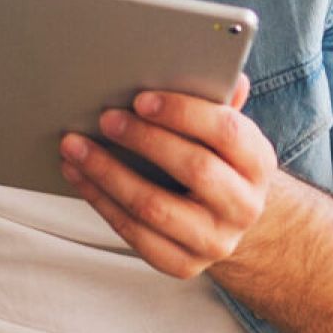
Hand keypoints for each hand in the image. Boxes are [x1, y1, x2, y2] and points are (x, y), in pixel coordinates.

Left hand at [59, 75, 293, 281]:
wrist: (227, 221)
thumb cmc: (217, 161)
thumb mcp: (225, 132)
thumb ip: (218, 100)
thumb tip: (213, 67)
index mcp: (258, 162)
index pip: (227, 131)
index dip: (182, 112)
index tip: (141, 99)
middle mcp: (244, 205)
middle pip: (193, 168)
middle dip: (142, 140)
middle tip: (104, 119)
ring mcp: (215, 241)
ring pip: (154, 207)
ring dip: (107, 174)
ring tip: (75, 148)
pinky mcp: (183, 265)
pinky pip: (135, 234)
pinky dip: (101, 202)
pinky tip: (80, 178)